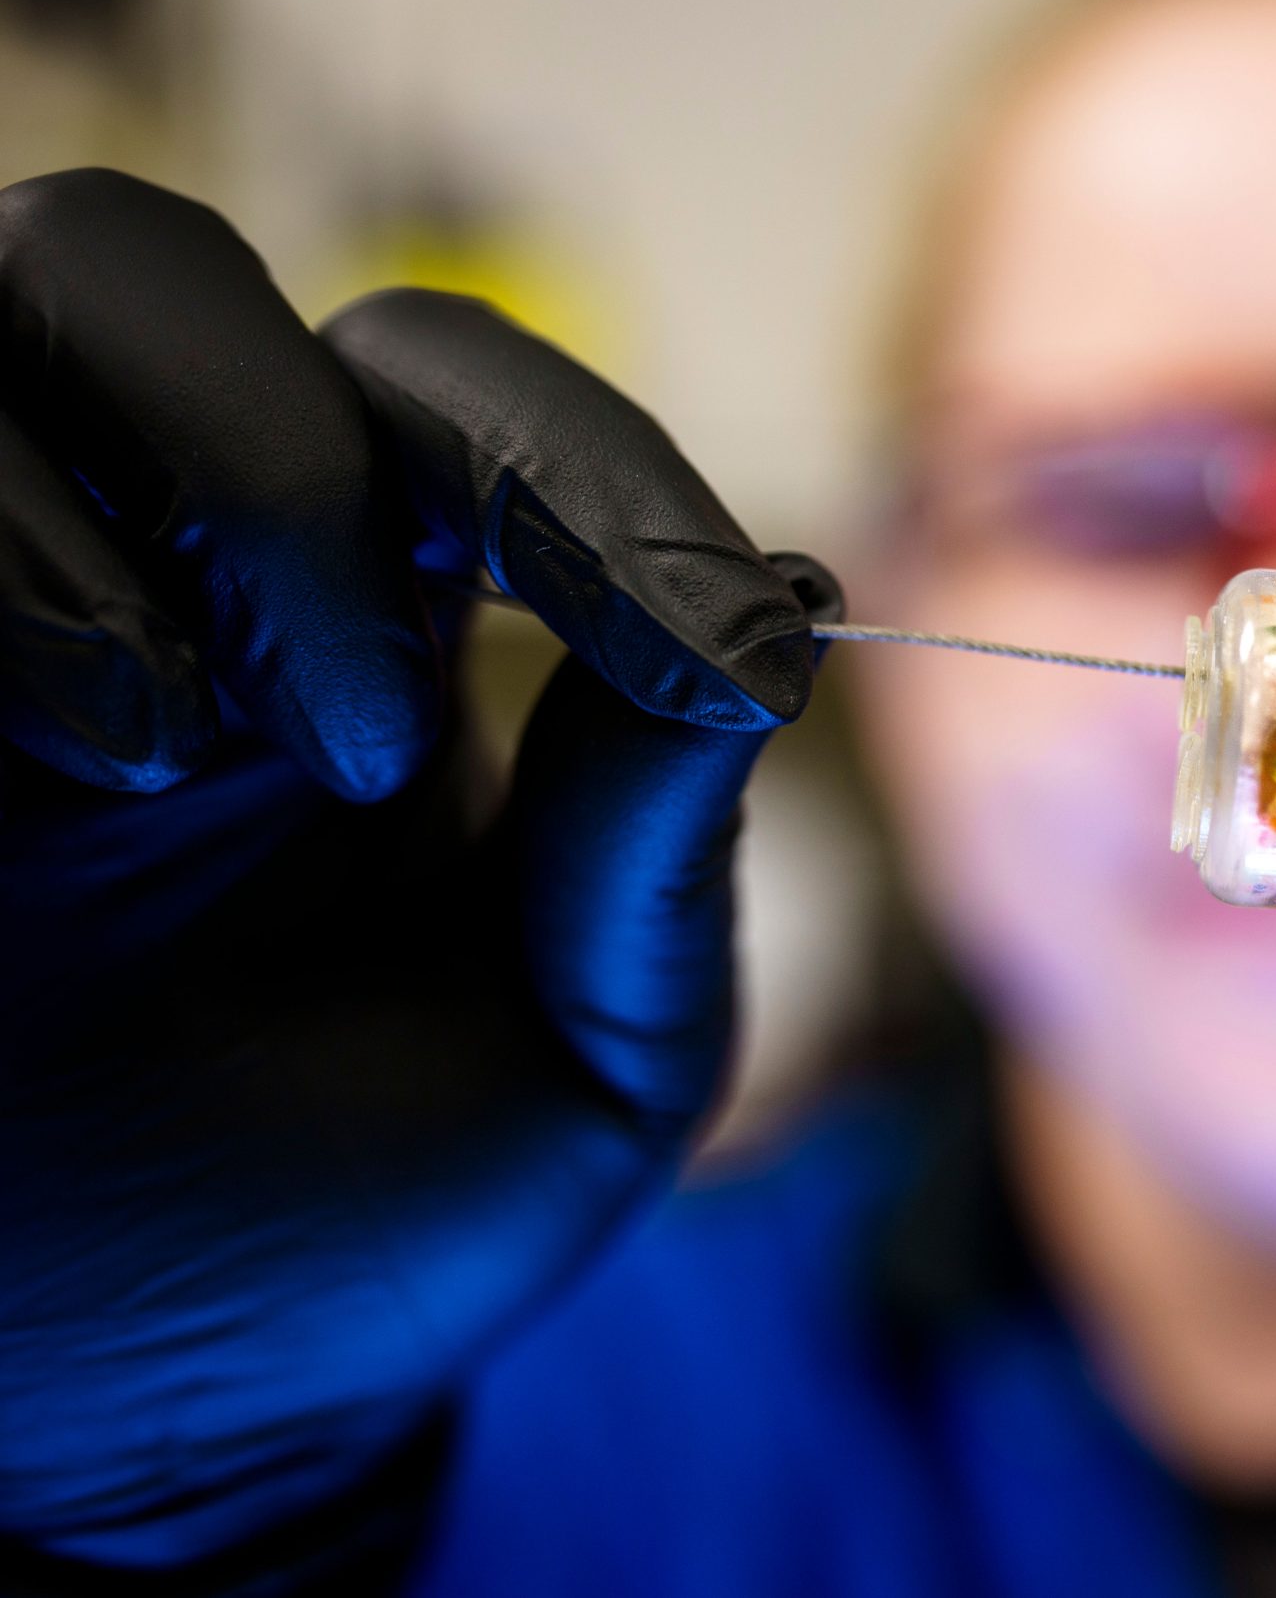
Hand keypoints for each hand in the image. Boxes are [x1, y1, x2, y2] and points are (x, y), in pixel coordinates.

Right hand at [0, 170, 837, 1570]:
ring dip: (163, 506)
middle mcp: (176, 572)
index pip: (467, 402)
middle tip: (365, 741)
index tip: (676, 626)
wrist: (153, 1417)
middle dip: (309, 464)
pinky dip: (13, 563)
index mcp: (387, 632)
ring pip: (46, 295)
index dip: (587, 469)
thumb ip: (660, 843)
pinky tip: (86, 758)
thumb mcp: (590, 1054)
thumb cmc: (382, 1223)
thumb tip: (771, 618)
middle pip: (193, 284)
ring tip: (189, 769)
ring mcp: (11, 601)